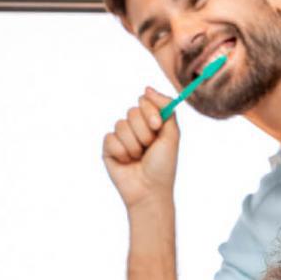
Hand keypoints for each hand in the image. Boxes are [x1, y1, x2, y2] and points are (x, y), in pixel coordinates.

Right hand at [102, 89, 178, 209]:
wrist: (149, 190)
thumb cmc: (163, 166)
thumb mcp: (172, 135)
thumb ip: (166, 110)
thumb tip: (147, 89)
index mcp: (151, 122)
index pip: (144, 101)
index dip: (150, 112)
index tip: (156, 127)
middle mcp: (136, 127)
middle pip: (132, 111)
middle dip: (143, 133)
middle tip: (148, 148)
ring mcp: (121, 137)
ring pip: (121, 125)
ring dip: (133, 145)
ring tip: (138, 158)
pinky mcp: (108, 148)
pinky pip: (110, 138)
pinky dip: (121, 152)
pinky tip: (126, 162)